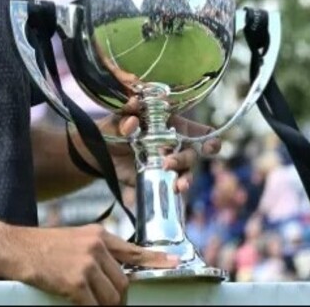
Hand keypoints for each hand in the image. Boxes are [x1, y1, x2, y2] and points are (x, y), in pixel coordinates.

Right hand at [9, 223, 178, 304]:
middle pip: (123, 281)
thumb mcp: (77, 238)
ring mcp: (86, 264)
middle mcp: (96, 247)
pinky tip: (77, 301)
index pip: (134, 249)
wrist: (19, 249)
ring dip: (103, 304)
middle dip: (116, 295)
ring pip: (113, 296)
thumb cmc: (45, 246)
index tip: (175, 262)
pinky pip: (94, 306)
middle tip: (103, 299)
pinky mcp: (75, 282)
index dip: (156, 259)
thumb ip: (99, 250)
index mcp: (99, 235)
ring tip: (86, 298)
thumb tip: (118, 270)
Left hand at [96, 96, 220, 195]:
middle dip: (185, 159)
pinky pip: (171, 186)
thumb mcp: (117, 119)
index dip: (208, 136)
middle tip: (168, 163)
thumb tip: (133, 121)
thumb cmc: (113, 128)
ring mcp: (166, 163)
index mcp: (168, 124)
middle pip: (191, 152)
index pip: (196, 130)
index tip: (211, 145)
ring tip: (178, 185)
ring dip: (184, 177)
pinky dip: (174, 188)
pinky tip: (173, 191)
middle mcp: (172, 144)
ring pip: (185, 171)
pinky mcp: (157, 179)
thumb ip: (125, 118)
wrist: (98, 152)